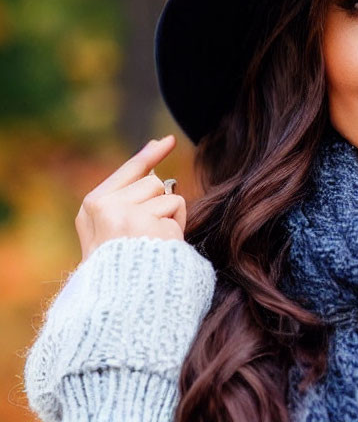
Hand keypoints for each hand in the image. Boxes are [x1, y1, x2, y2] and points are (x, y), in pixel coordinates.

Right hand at [75, 135, 185, 261]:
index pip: (128, 172)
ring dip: (169, 218)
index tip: (166, 140)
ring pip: (168, 195)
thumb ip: (128, 198)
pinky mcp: (146, 222)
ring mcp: (124, 213)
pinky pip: (176, 210)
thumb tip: (156, 159)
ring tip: (152, 244)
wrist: (118, 306)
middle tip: (146, 237)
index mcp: (91, 208)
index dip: (150, 155)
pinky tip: (159, 248)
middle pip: (154, 183)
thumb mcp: (111, 233)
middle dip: (160, 205)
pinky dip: (176, 228)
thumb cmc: (120, 270)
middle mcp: (103, 207)